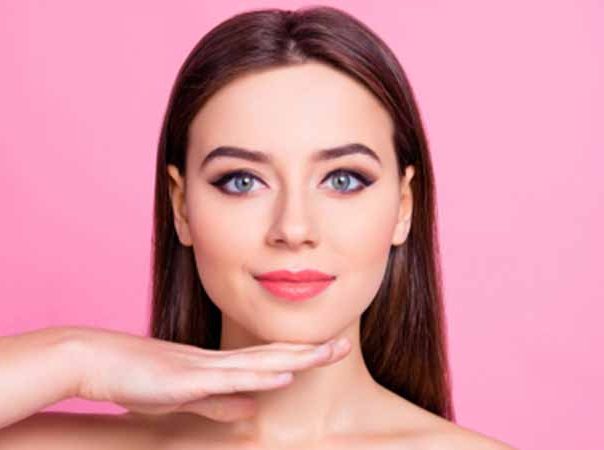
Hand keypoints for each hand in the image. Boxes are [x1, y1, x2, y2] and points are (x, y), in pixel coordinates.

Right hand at [67, 327, 350, 421]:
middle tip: (344, 344)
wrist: (97, 359)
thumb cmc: (138, 377)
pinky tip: (283, 371)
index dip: (299, 355)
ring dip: (296, 357)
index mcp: (219, 366)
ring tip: (328, 352)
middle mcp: (218, 361)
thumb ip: (218, 403)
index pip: (268, 359)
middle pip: (273, 355)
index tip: (328, 350)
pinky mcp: (187, 378)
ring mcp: (204, 367)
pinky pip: (229, 377)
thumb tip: (252, 411)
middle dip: (311, 351)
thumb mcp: (186, 396)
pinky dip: (260, 374)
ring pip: (260, 362)